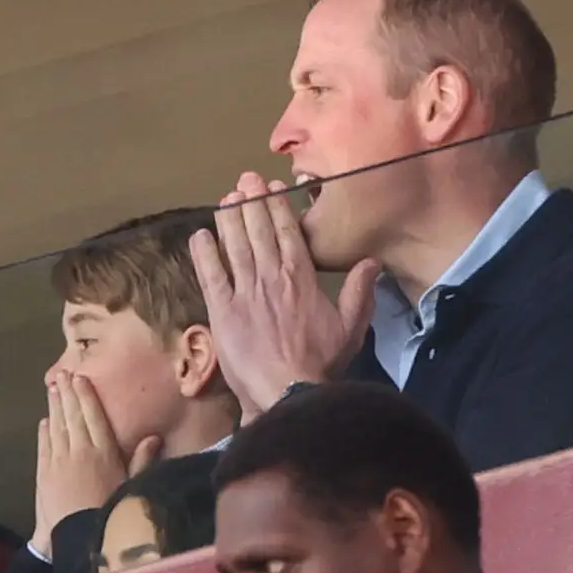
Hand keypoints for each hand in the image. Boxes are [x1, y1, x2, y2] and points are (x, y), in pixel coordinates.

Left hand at [33, 371, 160, 557]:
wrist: (76, 535)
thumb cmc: (110, 511)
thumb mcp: (131, 486)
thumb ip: (141, 460)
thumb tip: (154, 437)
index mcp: (103, 452)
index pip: (94, 416)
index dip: (87, 396)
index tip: (80, 377)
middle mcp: (80, 450)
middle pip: (73, 416)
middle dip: (68, 393)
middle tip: (61, 373)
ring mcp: (59, 460)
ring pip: (57, 426)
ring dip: (55, 406)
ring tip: (53, 388)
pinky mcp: (44, 472)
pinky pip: (44, 445)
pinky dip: (44, 431)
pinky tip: (45, 421)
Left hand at [189, 173, 379, 414]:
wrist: (288, 391)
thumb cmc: (322, 362)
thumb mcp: (351, 327)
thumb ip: (361, 292)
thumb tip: (372, 262)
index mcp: (301, 278)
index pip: (287, 232)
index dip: (276, 207)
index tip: (270, 187)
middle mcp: (271, 277)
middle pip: (258, 231)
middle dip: (251, 202)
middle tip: (244, 180)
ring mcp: (244, 293)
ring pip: (234, 246)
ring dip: (229, 219)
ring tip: (226, 198)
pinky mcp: (222, 312)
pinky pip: (211, 275)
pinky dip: (205, 253)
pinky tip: (200, 235)